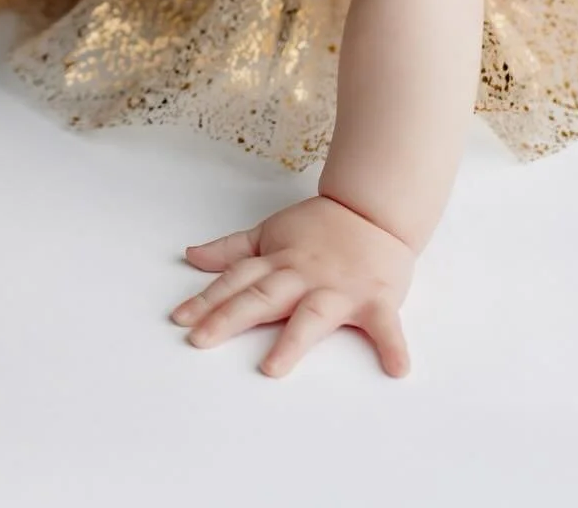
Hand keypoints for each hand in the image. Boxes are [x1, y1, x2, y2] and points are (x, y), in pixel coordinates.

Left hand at [170, 194, 414, 378]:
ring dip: (293, 341)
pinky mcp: (377, 300)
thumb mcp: (270, 233)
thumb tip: (191, 256)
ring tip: (272, 368)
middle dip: (230, 317)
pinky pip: (386, 325)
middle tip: (200, 339)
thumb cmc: (319, 228)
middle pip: (262, 297)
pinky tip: (397, 368)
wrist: (373, 210)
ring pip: (312, 315)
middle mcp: (303, 275)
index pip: (236, 280)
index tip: (180, 319)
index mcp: (278, 260)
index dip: (207, 299)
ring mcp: (340, 288)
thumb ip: (232, 249)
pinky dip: (393, 345)